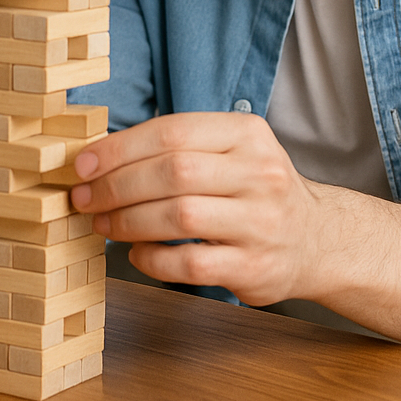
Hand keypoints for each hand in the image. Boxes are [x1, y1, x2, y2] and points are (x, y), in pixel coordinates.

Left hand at [69, 112, 321, 305]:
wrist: (316, 238)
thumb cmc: (252, 189)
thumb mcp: (231, 150)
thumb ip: (177, 147)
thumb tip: (99, 156)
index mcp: (247, 133)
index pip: (172, 132)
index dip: (119, 148)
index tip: (83, 164)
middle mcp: (259, 173)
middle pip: (172, 172)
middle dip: (116, 186)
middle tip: (84, 198)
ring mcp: (261, 222)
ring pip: (179, 217)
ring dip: (128, 222)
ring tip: (103, 224)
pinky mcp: (255, 268)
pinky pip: (190, 265)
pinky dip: (153, 260)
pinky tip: (137, 252)